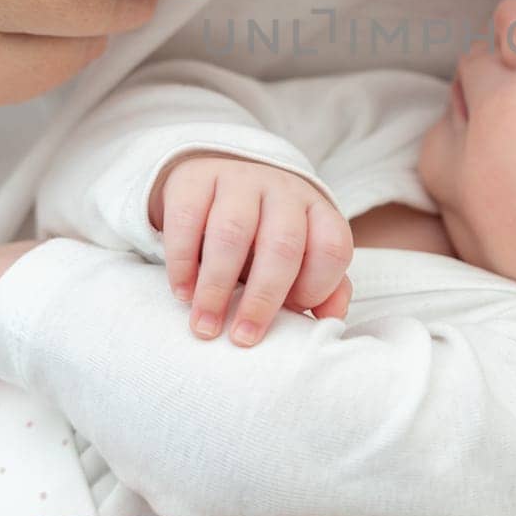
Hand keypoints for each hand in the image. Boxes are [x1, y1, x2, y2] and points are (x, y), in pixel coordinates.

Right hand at [151, 155, 353, 345]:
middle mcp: (282, 191)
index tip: (294, 315)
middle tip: (242, 338)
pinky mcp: (196, 178)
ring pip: (232, 232)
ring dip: (217, 287)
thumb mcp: (296, 257)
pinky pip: (187, 218)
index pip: (332, 247)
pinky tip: (183, 293)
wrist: (216, 182)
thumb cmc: (262, 235)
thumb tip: (333, 317)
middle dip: (262, 298)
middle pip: (283, 244)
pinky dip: (182, 263)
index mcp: (316, 210)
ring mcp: (239, 179)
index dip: (318, 286)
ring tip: (206, 325)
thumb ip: (321, 287)